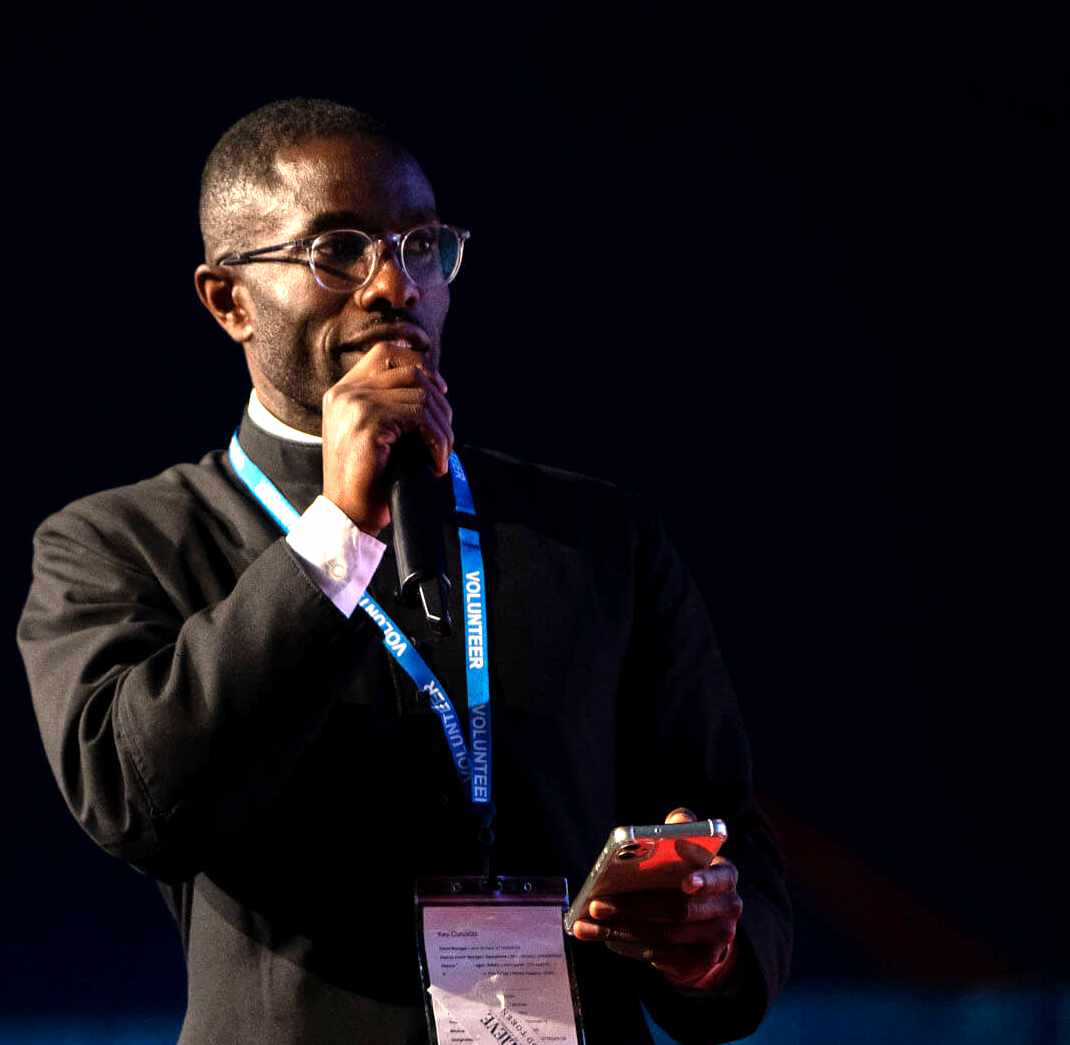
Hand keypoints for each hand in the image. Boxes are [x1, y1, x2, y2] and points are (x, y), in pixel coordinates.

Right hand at [321, 341, 452, 533]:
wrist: (348, 513)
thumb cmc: (367, 479)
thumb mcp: (375, 434)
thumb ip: (391, 406)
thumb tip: (433, 388)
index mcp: (344, 391)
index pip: (386, 352)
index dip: (420, 361)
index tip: (441, 388)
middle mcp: (346, 392)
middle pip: (410, 370)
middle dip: (439, 399)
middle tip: (446, 430)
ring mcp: (355, 404)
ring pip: (421, 394)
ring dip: (442, 426)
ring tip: (443, 452)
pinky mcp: (368, 422)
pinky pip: (419, 417)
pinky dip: (437, 440)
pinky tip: (437, 462)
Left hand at [571, 808, 741, 989]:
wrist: (706, 922)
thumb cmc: (687, 876)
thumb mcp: (690, 852)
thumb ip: (684, 831)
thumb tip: (678, 819)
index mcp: (725, 876)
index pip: (719, 877)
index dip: (704, 880)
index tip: (685, 882)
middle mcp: (727, 908)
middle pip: (679, 910)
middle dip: (634, 907)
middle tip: (598, 904)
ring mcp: (717, 939)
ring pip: (664, 935)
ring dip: (623, 929)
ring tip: (592, 922)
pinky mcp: (701, 961)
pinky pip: (662, 957)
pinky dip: (631, 947)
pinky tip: (607, 937)